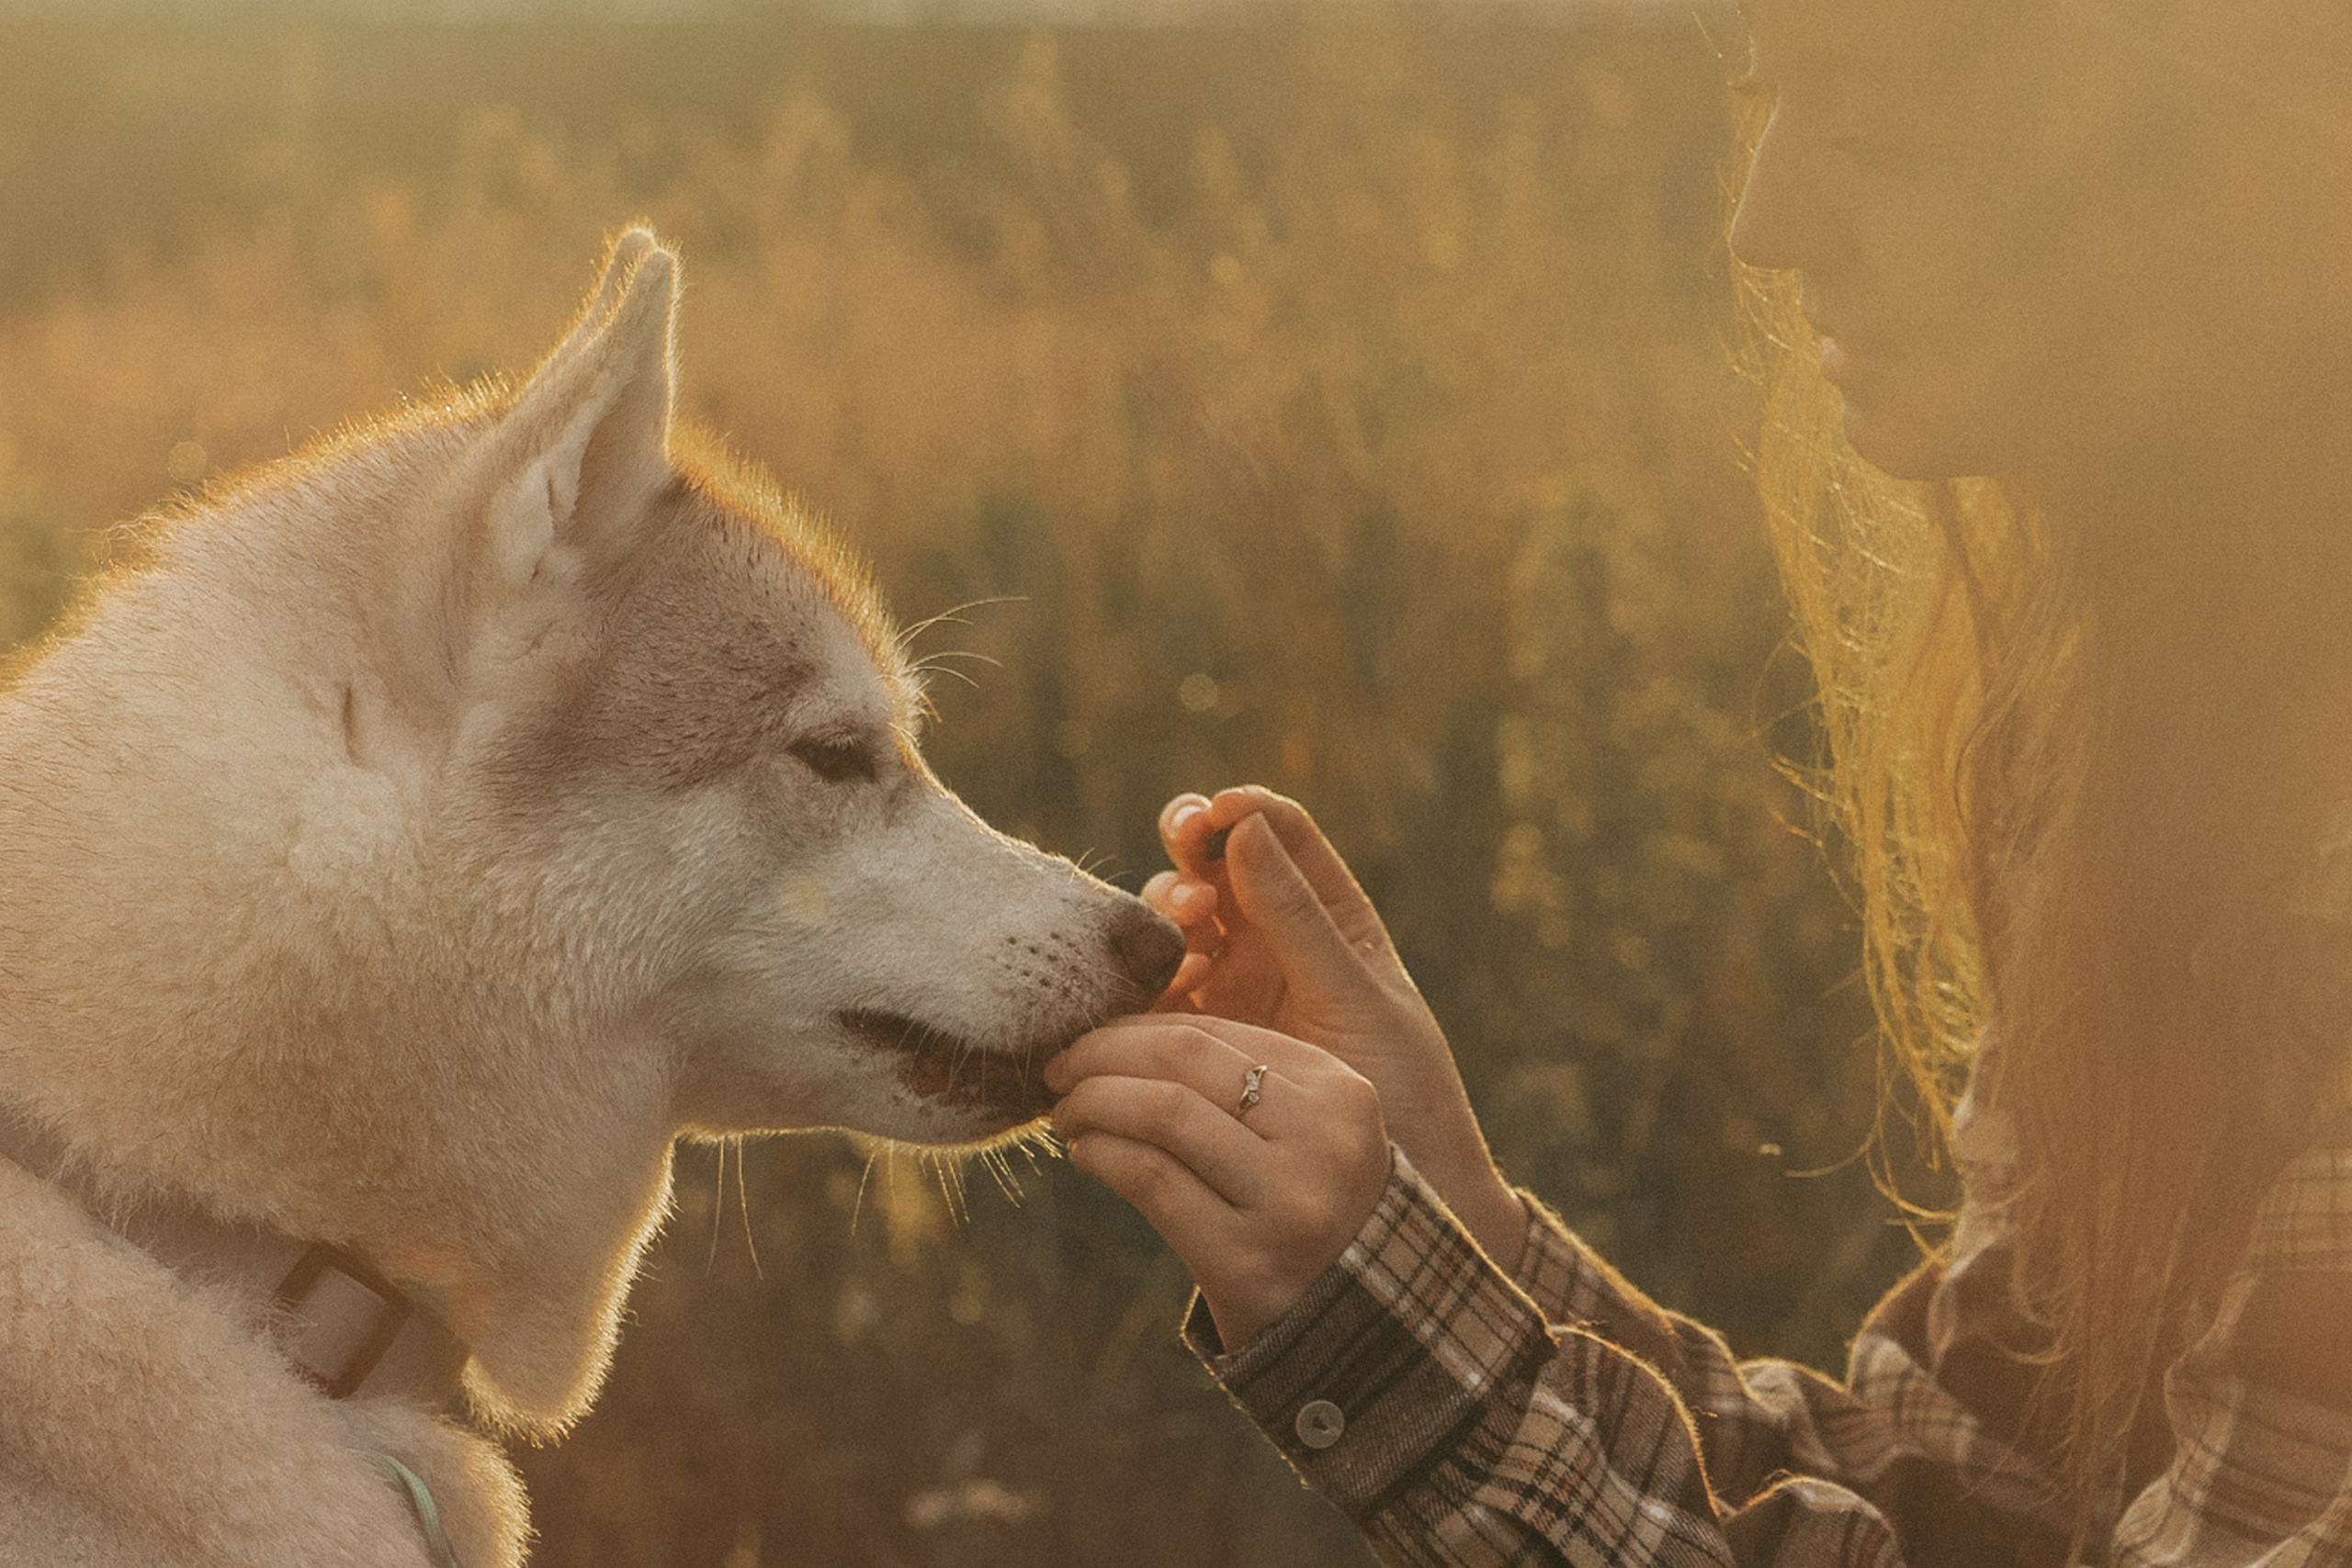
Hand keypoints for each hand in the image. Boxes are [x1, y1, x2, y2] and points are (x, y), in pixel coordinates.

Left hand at [1047, 1015, 1391, 1348]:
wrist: (1358, 1327)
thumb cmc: (1310, 1211)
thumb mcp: (1312, 1134)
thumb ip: (1245, 1082)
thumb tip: (1123, 1035)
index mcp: (1341, 1092)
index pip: (1212, 1031)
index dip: (1133, 1029)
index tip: (1092, 1043)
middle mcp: (1323, 1139)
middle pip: (1183, 1058)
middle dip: (1102, 1054)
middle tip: (1061, 1073)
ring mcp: (1289, 1201)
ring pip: (1162, 1112)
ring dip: (1093, 1104)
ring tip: (1067, 1116)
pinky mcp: (1248, 1262)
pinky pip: (1151, 1180)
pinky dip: (1103, 1156)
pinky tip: (1087, 1157)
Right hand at [1145, 787, 1524, 1273]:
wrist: (1381, 1198)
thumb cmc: (1401, 1088)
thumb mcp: (1356, 996)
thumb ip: (1299, 917)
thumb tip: (1246, 824)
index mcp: (1325, 917)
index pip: (1277, 836)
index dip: (1244, 812)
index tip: (1220, 812)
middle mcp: (1267, 943)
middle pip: (1210, 869)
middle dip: (1190, 849)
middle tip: (1187, 850)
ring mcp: (1222, 988)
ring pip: (1171, 925)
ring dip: (1165, 911)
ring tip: (1185, 924)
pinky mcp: (1187, 1038)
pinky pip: (1146, 993)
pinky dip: (1133, 977)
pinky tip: (1139, 976)